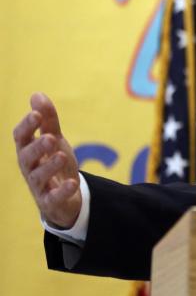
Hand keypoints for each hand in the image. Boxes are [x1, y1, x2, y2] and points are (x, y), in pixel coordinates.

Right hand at [13, 93, 82, 228]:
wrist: (63, 197)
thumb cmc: (54, 163)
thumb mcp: (54, 139)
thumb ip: (48, 120)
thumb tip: (36, 94)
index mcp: (28, 150)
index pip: (21, 137)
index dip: (27, 126)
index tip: (36, 114)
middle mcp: (29, 168)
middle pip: (27, 157)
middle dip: (38, 146)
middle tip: (51, 137)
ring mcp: (38, 186)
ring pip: (38, 176)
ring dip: (50, 166)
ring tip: (62, 155)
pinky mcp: (50, 202)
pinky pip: (54, 198)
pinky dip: (62, 191)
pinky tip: (73, 182)